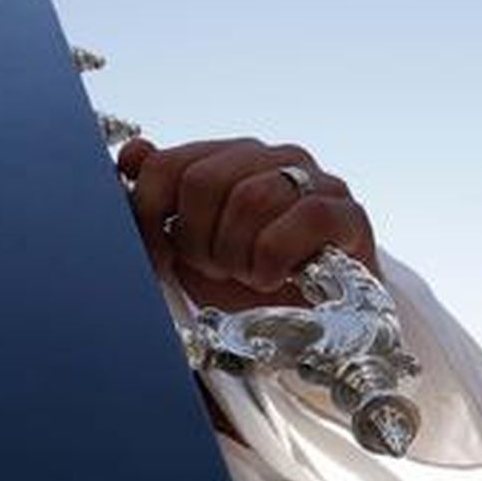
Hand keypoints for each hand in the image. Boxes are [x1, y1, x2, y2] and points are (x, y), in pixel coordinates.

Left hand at [117, 137, 376, 310]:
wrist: (313, 326)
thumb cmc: (248, 281)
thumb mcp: (191, 248)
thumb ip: (160, 202)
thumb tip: (134, 154)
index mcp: (229, 158)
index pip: (168, 165)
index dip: (149, 216)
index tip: (157, 257)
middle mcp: (272, 157)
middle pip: (204, 182)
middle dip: (198, 241)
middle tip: (214, 270)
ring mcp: (314, 179)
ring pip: (251, 199)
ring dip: (238, 254)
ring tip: (246, 276)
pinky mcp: (348, 212)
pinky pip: (303, 218)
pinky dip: (275, 259)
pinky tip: (272, 279)